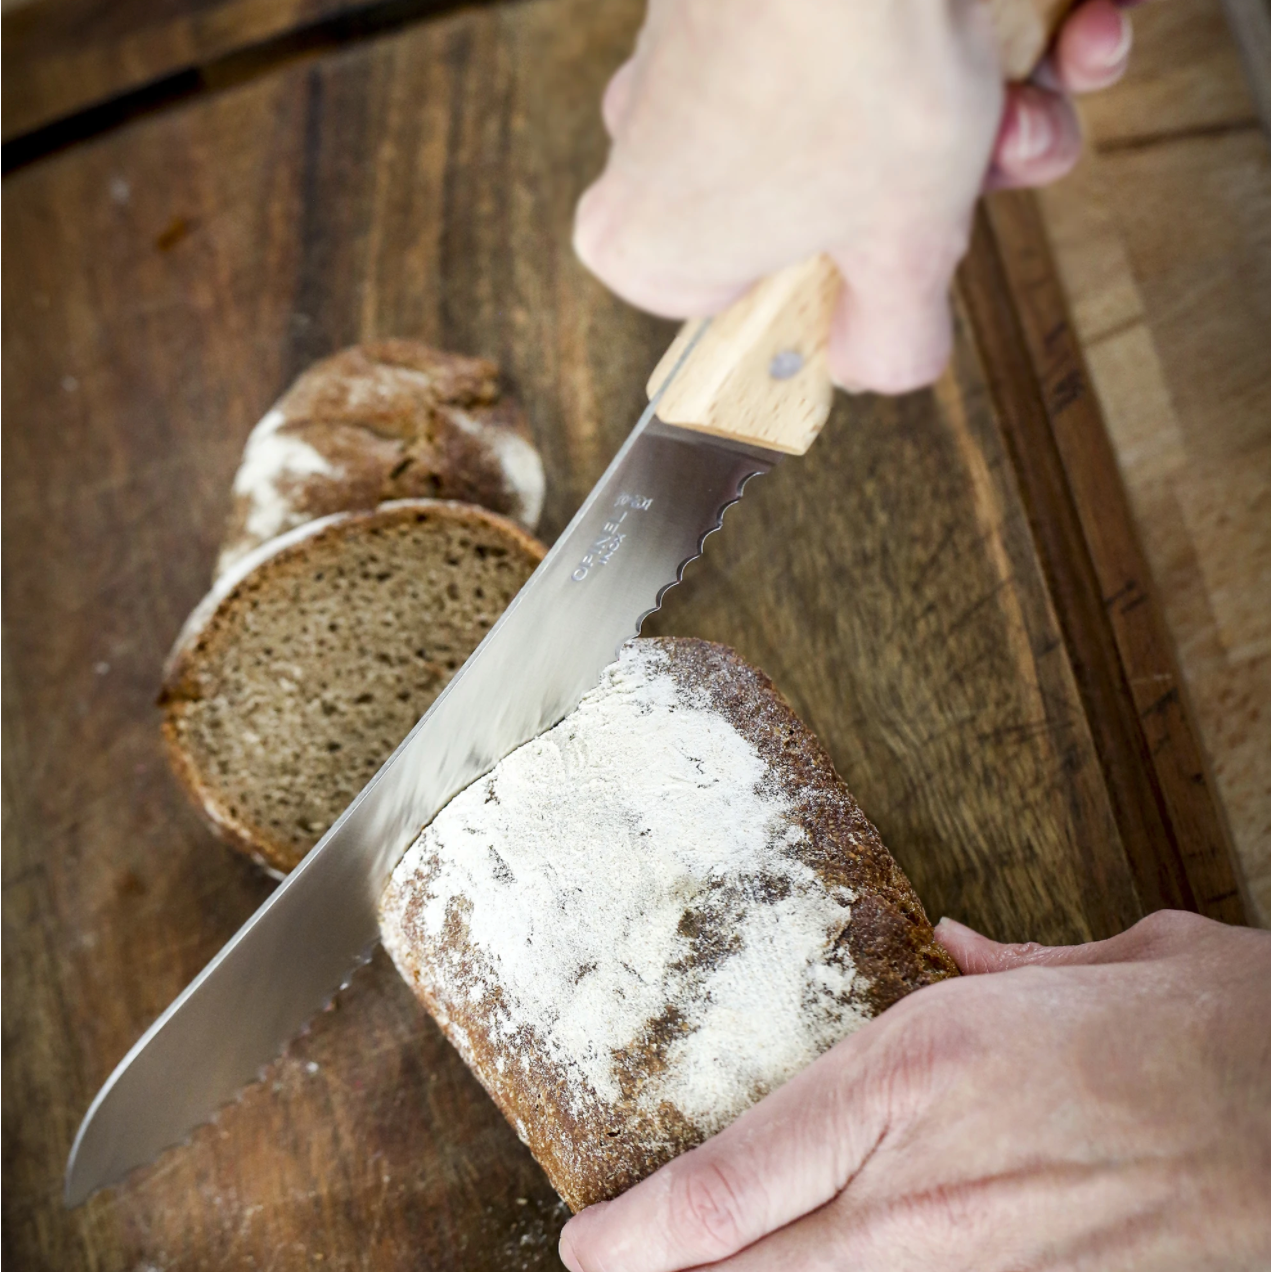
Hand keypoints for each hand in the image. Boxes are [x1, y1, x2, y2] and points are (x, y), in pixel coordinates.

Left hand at [560, 910, 1269, 1270]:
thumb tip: (957, 945)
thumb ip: (1006, 962)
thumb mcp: (1097, 960)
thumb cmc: (1205, 1029)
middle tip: (609, 1271)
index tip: (585, 1239)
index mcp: (913, 1074)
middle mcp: (922, 1187)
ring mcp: (978, 1268)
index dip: (636, 1231)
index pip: (731, 1182)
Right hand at [574, 0, 1133, 393]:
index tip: (901, 263)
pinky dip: (941, 39)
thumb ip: (890, 341)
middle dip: (931, 196)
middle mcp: (646, 148)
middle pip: (813, 214)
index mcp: (654, 245)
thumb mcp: (901, 250)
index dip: (848, 292)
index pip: (749, 312)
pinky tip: (1026, 33)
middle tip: (989, 170)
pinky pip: (838, 41)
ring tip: (1028, 99)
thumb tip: (877, 365)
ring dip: (966, 119)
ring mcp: (685, 56)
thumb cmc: (851, 64)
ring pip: (841, 122)